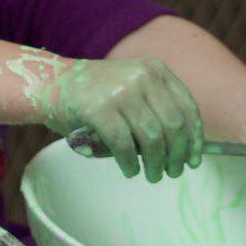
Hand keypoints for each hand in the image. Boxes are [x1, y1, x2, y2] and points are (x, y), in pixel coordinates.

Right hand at [36, 57, 203, 182]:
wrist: (51, 83)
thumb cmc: (95, 93)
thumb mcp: (131, 87)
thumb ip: (155, 107)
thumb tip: (184, 149)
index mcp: (154, 70)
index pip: (187, 107)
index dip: (195, 138)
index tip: (194, 159)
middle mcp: (141, 77)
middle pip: (173, 125)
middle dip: (177, 155)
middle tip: (173, 172)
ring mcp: (120, 92)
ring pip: (152, 138)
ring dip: (156, 163)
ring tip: (153, 176)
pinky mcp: (99, 110)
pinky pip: (124, 144)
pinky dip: (130, 162)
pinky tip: (130, 170)